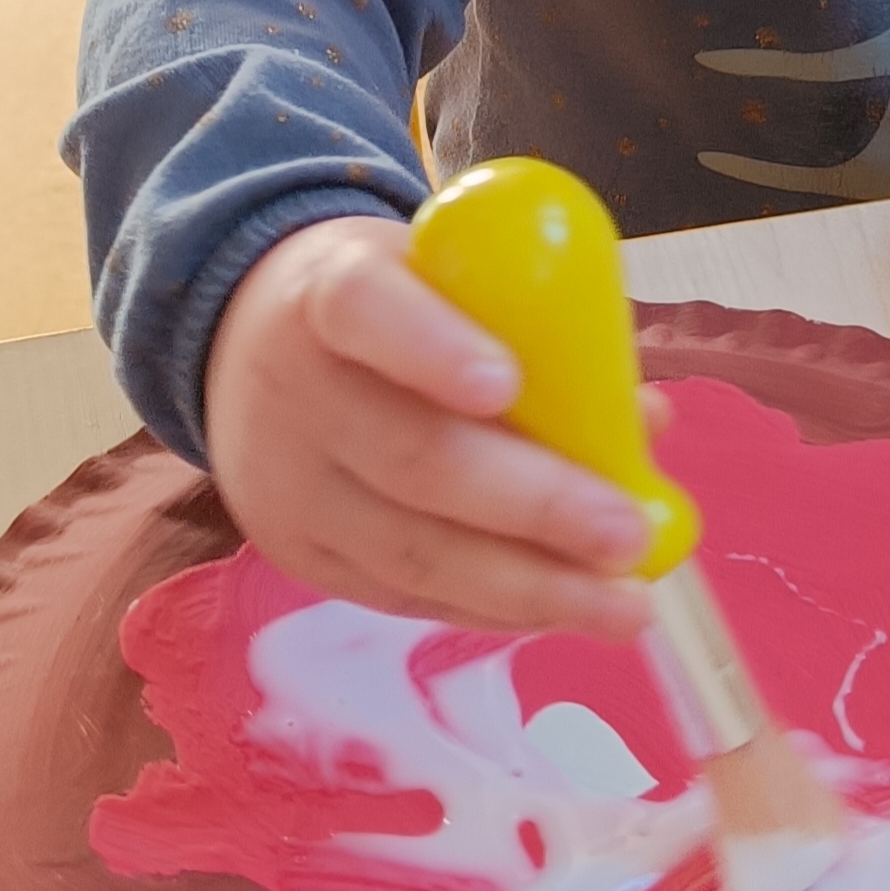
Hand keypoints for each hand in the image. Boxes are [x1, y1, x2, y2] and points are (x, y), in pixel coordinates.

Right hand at [205, 216, 656, 637]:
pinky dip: (491, 609)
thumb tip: (643, 421)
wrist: (246, 347)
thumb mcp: (448, 278)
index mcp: (329, 291)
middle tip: (628, 535)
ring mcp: (288, 486)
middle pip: (411, 456)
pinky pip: (401, 596)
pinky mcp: (297, 557)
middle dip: (533, 505)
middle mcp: (295, 390)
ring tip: (623, 606)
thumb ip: (538, 332)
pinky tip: (562, 612)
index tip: (506, 383)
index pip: (366, 309)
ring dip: (530, 587)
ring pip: (410, 549)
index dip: (431, 348)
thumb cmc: (391, 304)